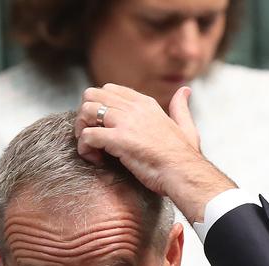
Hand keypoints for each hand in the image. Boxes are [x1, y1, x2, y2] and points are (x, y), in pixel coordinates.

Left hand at [75, 84, 235, 222]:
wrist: (185, 173)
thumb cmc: (184, 157)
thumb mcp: (186, 126)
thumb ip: (180, 107)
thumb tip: (184, 90)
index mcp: (145, 104)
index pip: (110, 90)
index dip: (100, 106)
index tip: (103, 126)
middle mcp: (133, 108)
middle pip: (92, 95)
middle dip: (85, 115)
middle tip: (90, 135)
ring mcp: (125, 123)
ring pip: (86, 111)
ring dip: (82, 130)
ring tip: (90, 147)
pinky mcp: (118, 140)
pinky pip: (88, 136)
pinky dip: (85, 148)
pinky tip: (95, 159)